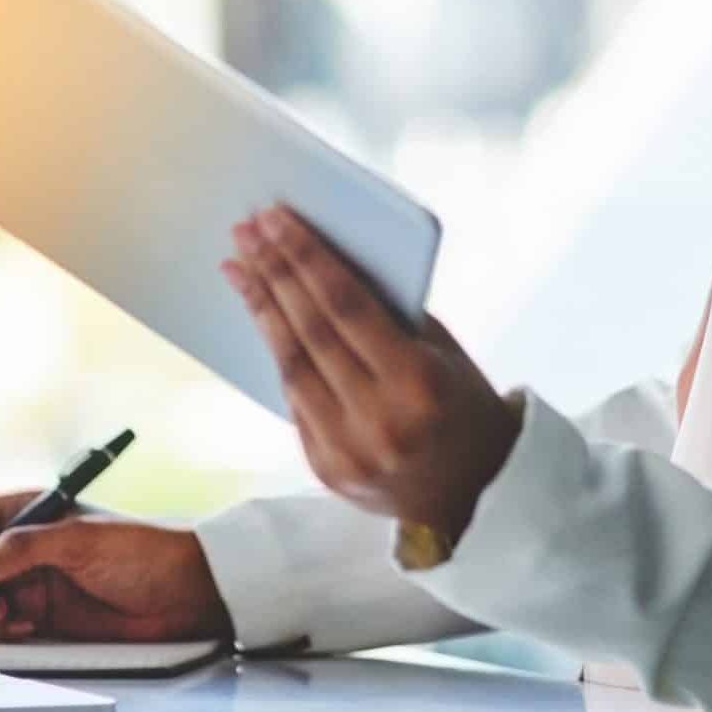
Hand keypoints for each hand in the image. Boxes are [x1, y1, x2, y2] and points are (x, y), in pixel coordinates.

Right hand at [0, 492, 232, 642]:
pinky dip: (2, 629)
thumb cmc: (145, 549)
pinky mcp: (41, 614)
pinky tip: (28, 626)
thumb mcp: (83, 540)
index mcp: (29, 510)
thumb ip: (25, 549)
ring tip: (8, 616)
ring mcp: (29, 580)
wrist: (184, 591)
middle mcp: (21, 545)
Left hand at [222, 204, 519, 540]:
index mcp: (418, 381)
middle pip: (311, 332)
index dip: (306, 257)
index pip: (347, 305)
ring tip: (237, 266)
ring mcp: (348, 451)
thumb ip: (391, 312)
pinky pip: (294, 400)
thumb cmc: (461, 401)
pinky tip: (261, 316)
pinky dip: (278, 353)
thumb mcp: (441, 349)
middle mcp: (380, 419)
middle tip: (246, 230)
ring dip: (261, 309)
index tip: (275, 218)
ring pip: (291, 366)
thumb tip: (325, 259)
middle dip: (274, 273)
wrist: (473, 493)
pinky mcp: (326, 469)